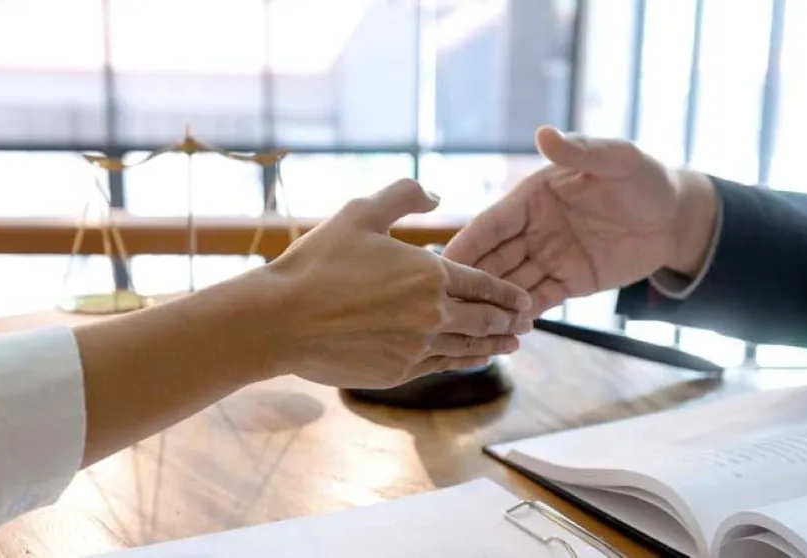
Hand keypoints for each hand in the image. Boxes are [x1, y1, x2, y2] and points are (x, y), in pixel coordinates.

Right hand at [265, 179, 533, 388]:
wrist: (281, 320)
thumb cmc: (318, 263)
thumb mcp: (360, 213)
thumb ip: (403, 195)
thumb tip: (436, 194)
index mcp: (430, 274)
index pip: (484, 284)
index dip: (508, 292)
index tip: (525, 299)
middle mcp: (432, 315)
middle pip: (484, 320)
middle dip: (508, 321)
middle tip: (525, 324)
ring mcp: (416, 348)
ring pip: (467, 348)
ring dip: (492, 346)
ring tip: (508, 346)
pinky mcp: (397, 373)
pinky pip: (441, 367)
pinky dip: (462, 362)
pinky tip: (469, 360)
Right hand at [443, 126, 717, 316]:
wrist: (675, 218)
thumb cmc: (643, 178)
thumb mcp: (615, 160)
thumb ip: (579, 151)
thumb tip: (544, 133)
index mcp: (532, 198)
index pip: (491, 224)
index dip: (467, 243)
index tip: (441, 262)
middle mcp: (532, 229)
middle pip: (493, 258)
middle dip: (471, 281)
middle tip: (447, 305)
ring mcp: (548, 258)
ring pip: (511, 284)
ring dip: (494, 303)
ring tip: (477, 326)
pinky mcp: (568, 283)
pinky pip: (539, 300)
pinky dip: (524, 315)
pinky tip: (508, 331)